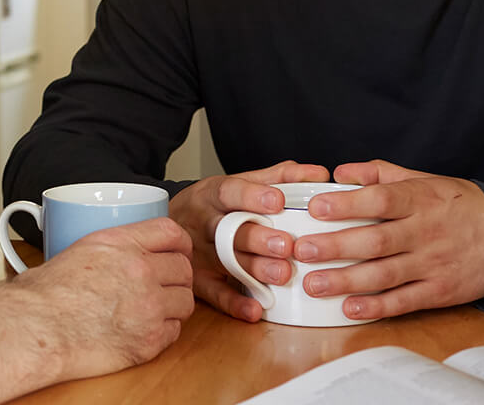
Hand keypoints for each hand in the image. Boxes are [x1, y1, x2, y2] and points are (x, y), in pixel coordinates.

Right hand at [15, 216, 194, 378]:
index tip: (178, 252)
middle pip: (184, 269)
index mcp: (120, 243)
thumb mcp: (77, 250)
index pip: (171, 232)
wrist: (35, 329)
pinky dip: (163, 332)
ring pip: (185, 302)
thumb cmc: (42, 295)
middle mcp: (140, 271)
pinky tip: (143, 330)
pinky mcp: (149, 340)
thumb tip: (115, 256)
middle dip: (177, 278)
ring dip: (173, 306)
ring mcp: (148, 307)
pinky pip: (174, 332)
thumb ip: (110, 250)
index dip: (180, 244)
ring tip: (153, 311)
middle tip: (164, 286)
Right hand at [168, 160, 330, 321]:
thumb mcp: (236, 184)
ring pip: (223, 262)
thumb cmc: (212, 206)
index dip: (252, 196)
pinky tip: (256, 310)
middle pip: (227, 230)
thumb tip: (318, 174)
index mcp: (211, 195)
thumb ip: (276, 178)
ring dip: (253, 269)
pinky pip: (214, 294)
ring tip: (282, 274)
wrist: (165, 227)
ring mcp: (198, 254)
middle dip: (258, 238)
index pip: (229, 192)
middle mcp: (201, 223)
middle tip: (287, 245)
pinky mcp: (197, 281)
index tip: (278, 201)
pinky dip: (235, 304)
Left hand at [293, 159, 483, 319]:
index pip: (380, 199)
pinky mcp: (440, 292)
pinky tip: (350, 308)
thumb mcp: (425, 180)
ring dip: (346, 281)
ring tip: (314, 284)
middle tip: (303, 250)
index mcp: (420, 200)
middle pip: (376, 240)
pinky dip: (377, 307)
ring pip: (385, 275)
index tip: (316, 207)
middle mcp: (425, 232)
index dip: (348, 204)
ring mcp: (433, 264)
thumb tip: (340, 170)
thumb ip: (380, 173)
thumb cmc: (459, 205)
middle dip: (336, 246)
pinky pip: (405, 301)